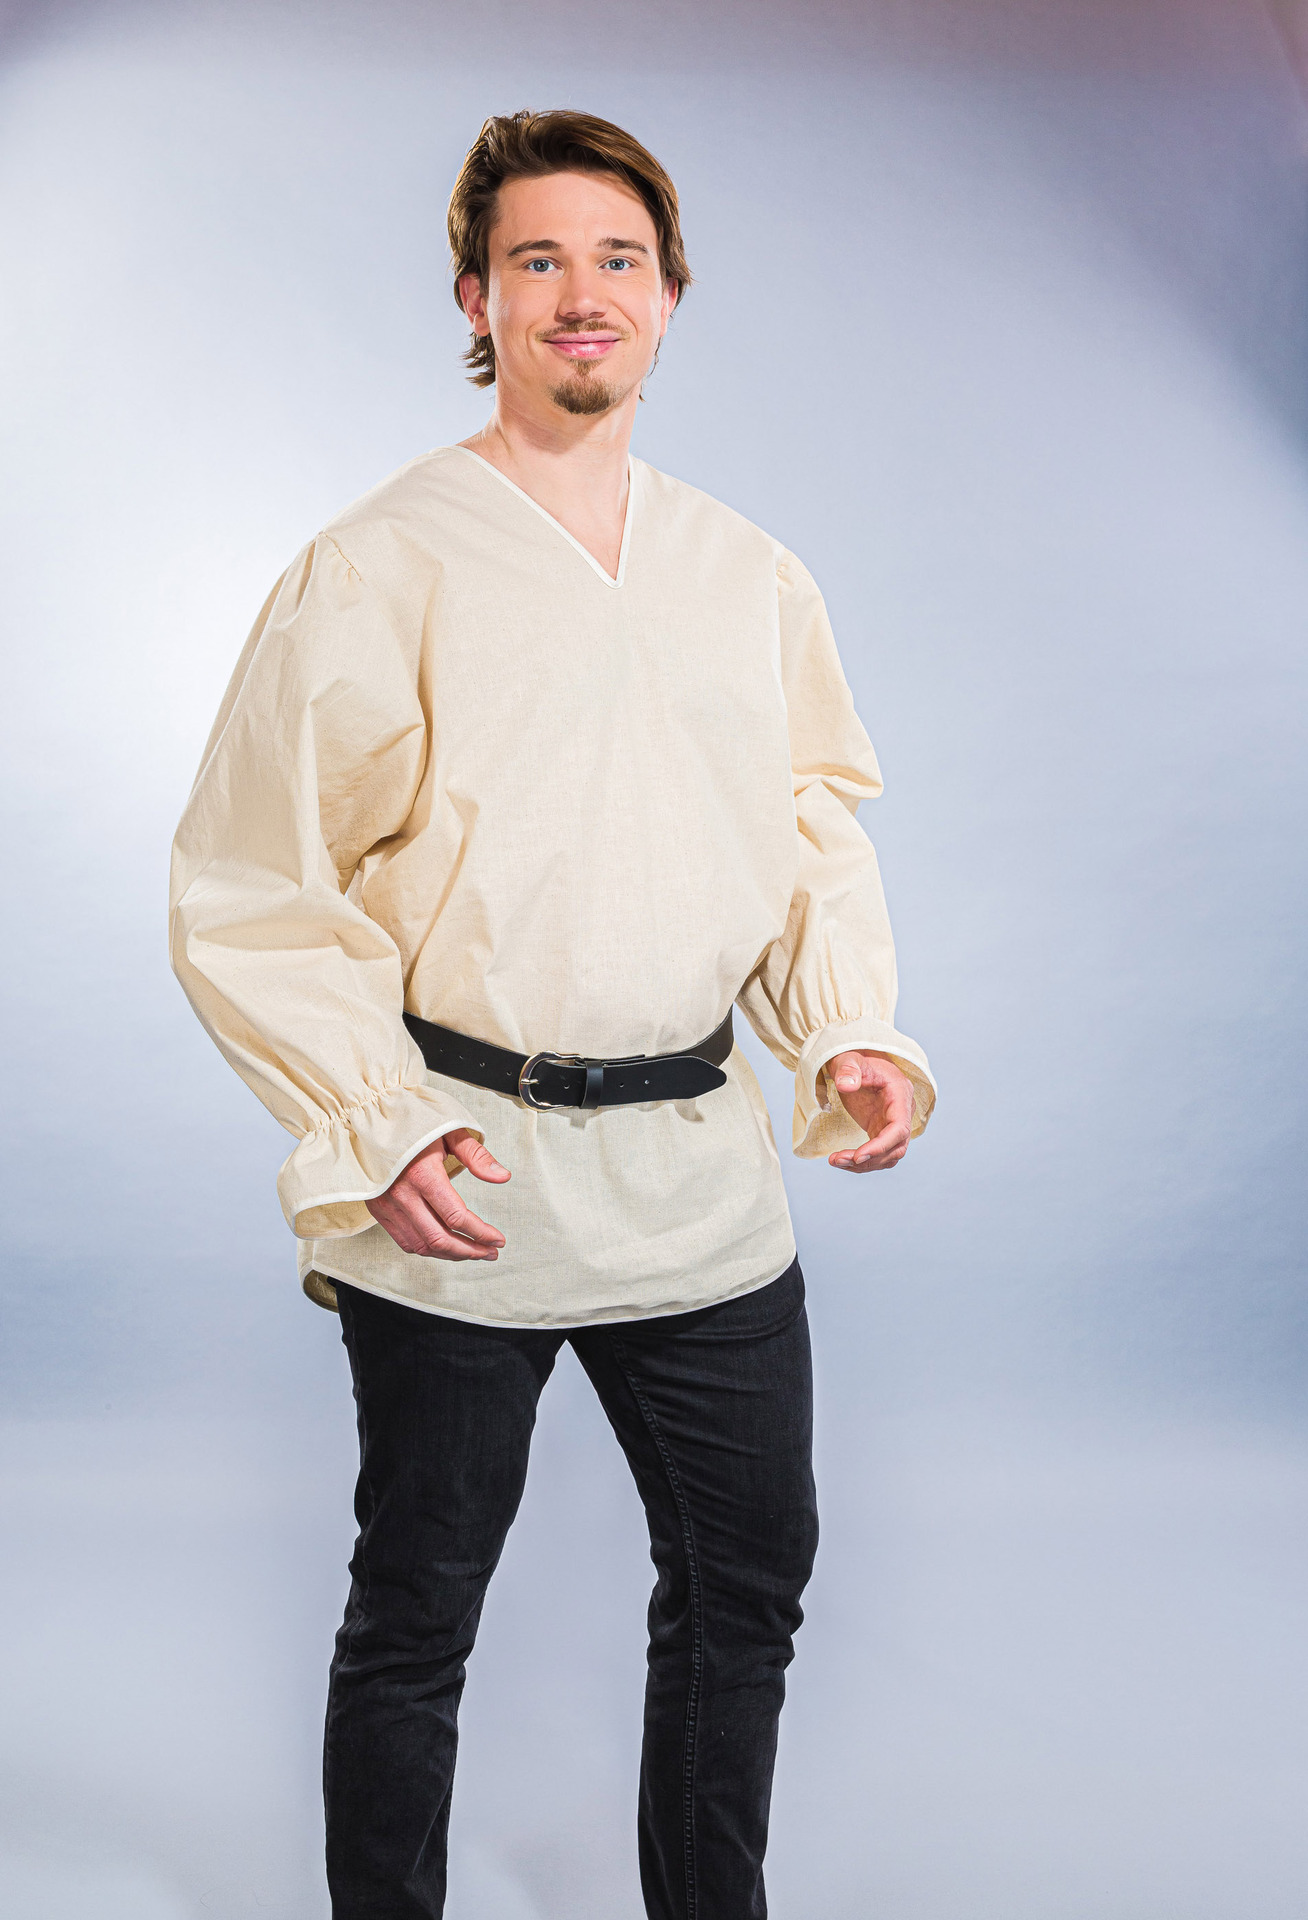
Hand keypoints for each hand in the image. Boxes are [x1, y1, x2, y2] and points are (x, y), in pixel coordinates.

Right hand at [366, 1129, 509, 1259]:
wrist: (371, 1118)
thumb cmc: (414, 1121)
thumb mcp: (450, 1130)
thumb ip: (476, 1156)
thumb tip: (502, 1176)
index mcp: (422, 1174)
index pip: (456, 1217)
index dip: (481, 1233)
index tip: (498, 1239)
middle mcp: (401, 1194)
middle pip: (440, 1239)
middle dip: (469, 1251)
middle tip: (490, 1252)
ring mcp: (386, 1205)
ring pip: (422, 1245)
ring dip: (450, 1254)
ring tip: (472, 1252)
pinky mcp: (378, 1210)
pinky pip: (404, 1241)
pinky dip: (427, 1249)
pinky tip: (445, 1247)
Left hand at [825, 1051, 913, 1172]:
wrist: (854, 1063)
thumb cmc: (852, 1059)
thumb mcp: (847, 1059)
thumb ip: (848, 1069)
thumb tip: (845, 1085)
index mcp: (900, 1093)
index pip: (899, 1128)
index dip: (881, 1146)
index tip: (857, 1157)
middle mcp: (902, 1111)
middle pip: (896, 1147)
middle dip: (869, 1159)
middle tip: (837, 1160)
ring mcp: (893, 1123)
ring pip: (888, 1156)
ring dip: (864, 1165)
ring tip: (835, 1161)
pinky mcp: (881, 1130)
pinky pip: (879, 1154)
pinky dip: (862, 1162)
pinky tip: (842, 1160)